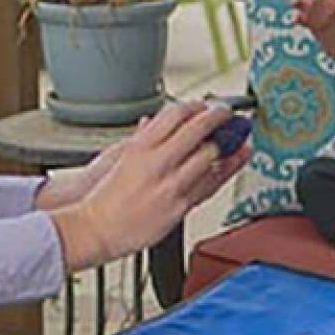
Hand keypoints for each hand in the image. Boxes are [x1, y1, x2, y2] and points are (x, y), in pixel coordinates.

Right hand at [51, 102, 250, 270]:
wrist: (96, 229)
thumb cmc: (105, 196)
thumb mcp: (119, 157)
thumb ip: (141, 137)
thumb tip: (153, 120)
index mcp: (140, 147)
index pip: (176, 114)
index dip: (196, 106)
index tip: (205, 105)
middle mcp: (157, 163)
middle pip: (198, 130)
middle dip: (218, 117)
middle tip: (228, 113)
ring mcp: (171, 185)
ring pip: (210, 156)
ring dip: (227, 144)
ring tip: (238, 137)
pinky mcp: (180, 206)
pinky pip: (210, 184)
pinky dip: (225, 170)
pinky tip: (235, 162)